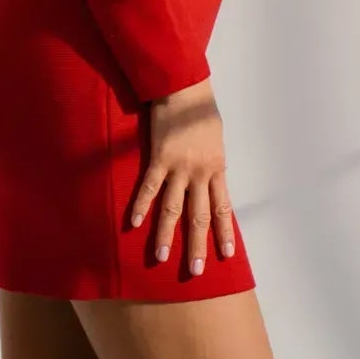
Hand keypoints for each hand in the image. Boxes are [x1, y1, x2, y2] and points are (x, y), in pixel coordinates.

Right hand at [129, 76, 236, 275]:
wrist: (185, 88)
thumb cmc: (201, 110)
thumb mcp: (216, 139)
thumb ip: (213, 161)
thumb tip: (211, 177)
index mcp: (216, 168)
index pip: (222, 208)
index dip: (224, 232)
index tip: (226, 255)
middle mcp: (200, 173)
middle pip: (199, 215)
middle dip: (197, 245)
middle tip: (196, 271)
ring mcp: (179, 167)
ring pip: (173, 208)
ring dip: (167, 234)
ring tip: (162, 257)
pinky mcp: (159, 158)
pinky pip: (149, 187)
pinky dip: (141, 206)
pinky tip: (133, 224)